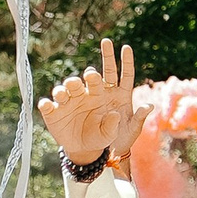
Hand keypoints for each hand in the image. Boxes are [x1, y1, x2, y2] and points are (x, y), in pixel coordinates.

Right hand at [40, 40, 138, 169]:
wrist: (89, 151)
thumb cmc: (111, 140)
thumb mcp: (129, 132)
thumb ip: (138, 120)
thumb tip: (149, 106)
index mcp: (114, 95)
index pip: (123, 74)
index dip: (126, 61)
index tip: (126, 47)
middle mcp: (95, 92)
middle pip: (95, 75)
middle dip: (97, 65)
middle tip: (95, 66)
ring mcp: (76, 99)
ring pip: (70, 87)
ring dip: (68, 85)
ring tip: (68, 88)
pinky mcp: (58, 111)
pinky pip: (50, 105)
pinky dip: (47, 104)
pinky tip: (47, 105)